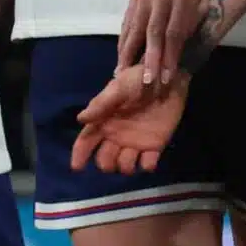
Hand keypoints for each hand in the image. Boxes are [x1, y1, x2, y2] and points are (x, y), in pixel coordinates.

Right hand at [71, 65, 190, 174]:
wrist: (168, 78)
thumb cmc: (139, 80)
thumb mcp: (119, 87)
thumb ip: (101, 104)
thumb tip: (80, 119)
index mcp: (105, 122)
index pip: (87, 141)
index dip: (80, 154)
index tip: (77, 167)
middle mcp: (117, 135)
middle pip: (104, 159)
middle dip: (106, 163)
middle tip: (113, 157)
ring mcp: (136, 142)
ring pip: (124, 165)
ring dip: (125, 166)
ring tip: (133, 155)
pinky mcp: (154, 145)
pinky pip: (147, 163)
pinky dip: (147, 166)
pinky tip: (149, 159)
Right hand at [119, 0, 214, 85]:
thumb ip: (192, 21)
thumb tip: (177, 48)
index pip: (175, 33)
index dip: (170, 56)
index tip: (165, 77)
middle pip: (153, 32)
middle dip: (149, 59)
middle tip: (144, 81)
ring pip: (135, 26)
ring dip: (129, 51)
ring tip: (123, 72)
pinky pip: (128, 18)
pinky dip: (124, 37)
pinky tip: (120, 52)